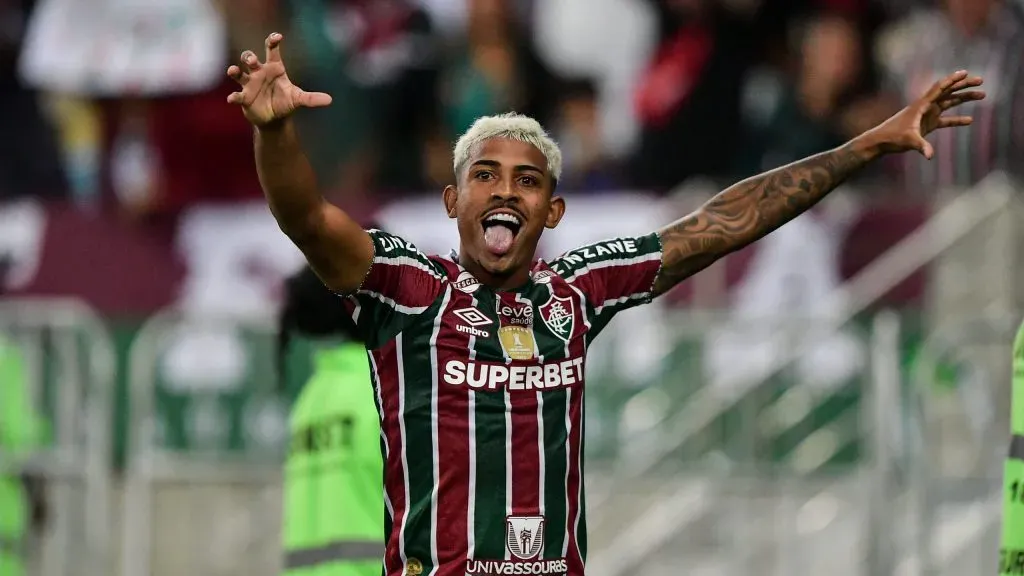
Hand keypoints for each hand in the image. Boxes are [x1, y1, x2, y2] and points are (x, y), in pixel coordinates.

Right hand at [227, 33, 331, 127]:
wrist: (275, 118)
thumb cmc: (285, 102)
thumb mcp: (299, 99)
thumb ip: (311, 98)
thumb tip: (329, 100)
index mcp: (274, 68)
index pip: (272, 50)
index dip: (273, 41)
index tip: (277, 36)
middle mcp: (259, 73)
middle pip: (249, 58)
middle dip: (248, 57)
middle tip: (252, 60)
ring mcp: (249, 84)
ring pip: (238, 73)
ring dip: (235, 71)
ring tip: (233, 70)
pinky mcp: (244, 97)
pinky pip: (236, 95)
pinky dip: (234, 96)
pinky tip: (232, 98)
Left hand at [859, 70, 984, 158]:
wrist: (880, 142)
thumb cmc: (892, 138)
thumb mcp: (909, 141)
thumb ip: (921, 146)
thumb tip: (930, 155)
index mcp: (921, 105)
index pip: (939, 88)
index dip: (952, 80)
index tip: (965, 72)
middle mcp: (925, 107)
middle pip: (948, 92)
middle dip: (964, 86)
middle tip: (981, 80)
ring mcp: (927, 115)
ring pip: (949, 103)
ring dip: (964, 98)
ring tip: (982, 95)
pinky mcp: (927, 125)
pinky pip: (945, 120)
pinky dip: (957, 120)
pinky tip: (970, 121)